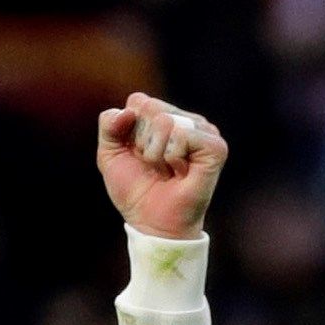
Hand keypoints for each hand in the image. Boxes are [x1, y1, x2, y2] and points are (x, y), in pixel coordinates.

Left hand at [97, 94, 226, 241]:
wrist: (151, 223)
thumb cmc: (135, 191)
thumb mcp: (109, 155)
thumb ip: (108, 125)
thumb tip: (128, 111)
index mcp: (163, 115)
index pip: (138, 101)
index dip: (129, 132)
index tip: (138, 156)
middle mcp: (185, 119)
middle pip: (151, 108)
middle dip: (142, 142)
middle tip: (154, 166)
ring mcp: (203, 130)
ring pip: (166, 120)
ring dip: (156, 153)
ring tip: (166, 170)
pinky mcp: (215, 146)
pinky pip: (183, 135)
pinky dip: (173, 157)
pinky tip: (181, 172)